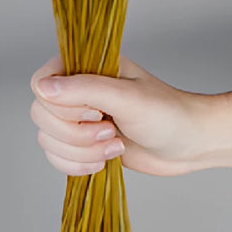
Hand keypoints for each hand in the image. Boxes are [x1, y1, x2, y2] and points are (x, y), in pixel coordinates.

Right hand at [30, 55, 212, 176]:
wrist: (190, 143)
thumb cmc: (167, 113)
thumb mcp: (126, 97)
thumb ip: (84, 89)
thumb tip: (43, 87)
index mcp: (85, 66)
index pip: (41, 83)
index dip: (63, 106)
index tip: (97, 112)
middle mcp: (77, 89)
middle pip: (41, 115)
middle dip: (75, 134)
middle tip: (110, 130)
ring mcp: (78, 118)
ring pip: (48, 140)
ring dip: (80, 152)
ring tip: (115, 145)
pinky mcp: (83, 143)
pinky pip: (57, 158)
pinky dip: (77, 165)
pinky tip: (105, 160)